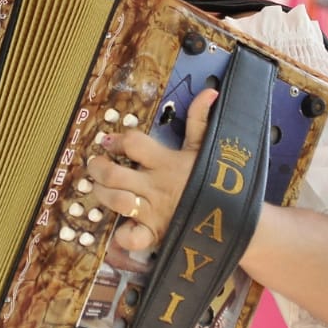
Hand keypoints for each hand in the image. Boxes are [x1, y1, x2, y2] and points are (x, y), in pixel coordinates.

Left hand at [87, 88, 219, 251]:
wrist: (232, 218)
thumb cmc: (215, 179)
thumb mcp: (206, 147)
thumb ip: (200, 119)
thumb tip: (210, 91)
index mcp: (166, 161)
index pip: (134, 143)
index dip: (117, 139)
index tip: (109, 140)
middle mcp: (155, 185)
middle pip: (114, 173)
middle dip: (98, 168)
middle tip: (95, 165)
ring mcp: (153, 211)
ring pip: (116, 201)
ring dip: (102, 194)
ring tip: (99, 189)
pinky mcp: (155, 234)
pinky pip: (131, 237)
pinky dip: (121, 235)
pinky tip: (119, 226)